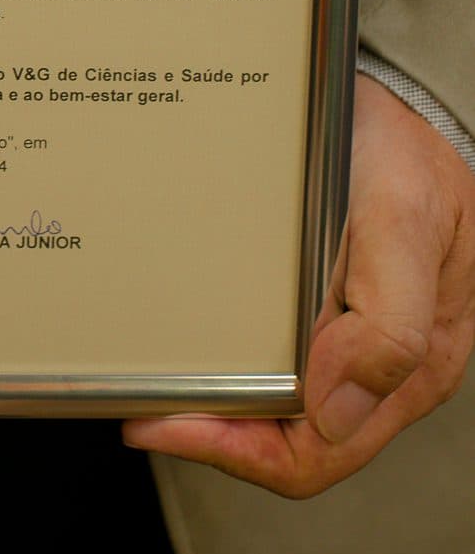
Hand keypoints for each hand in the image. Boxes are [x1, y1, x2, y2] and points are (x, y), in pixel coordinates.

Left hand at [123, 74, 474, 496]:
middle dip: (211, 431)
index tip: (164, 423)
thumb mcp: (403, 222)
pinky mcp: (323, 304)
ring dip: (213, 398)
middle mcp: (381, 366)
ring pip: (275, 404)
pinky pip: (273, 355)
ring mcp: (349, 336)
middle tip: (139, 400)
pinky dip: (226, 357)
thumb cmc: (409, 156)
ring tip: (150, 375)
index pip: (317, 452)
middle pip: (287, 439)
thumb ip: (389, 322)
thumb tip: (335, 414)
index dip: (237, 451)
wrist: (403, 101)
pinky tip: (187, 334)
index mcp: (413, 366)